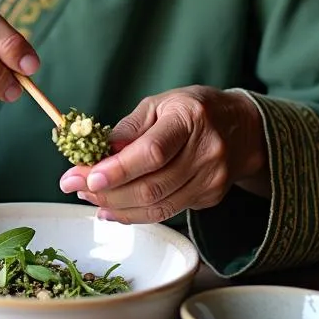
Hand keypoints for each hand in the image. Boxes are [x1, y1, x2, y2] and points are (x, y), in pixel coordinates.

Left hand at [58, 86, 268, 223]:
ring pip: (158, 208)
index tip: (86, 176)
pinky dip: (134, 215)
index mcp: (191, 118)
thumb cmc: (192, 110)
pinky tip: (113, 208)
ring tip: (90, 197)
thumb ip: (128, 129)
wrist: (243, 128)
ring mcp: (212, 180)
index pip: (153, 152)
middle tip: (74, 186)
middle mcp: (207, 152)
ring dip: (116, 207)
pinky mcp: (210, 199)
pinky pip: (166, 213)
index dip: (118, 169)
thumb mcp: (159, 104)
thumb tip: (96, 156)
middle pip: (152, 186)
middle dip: (107, 192)